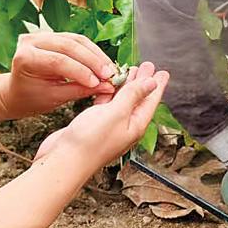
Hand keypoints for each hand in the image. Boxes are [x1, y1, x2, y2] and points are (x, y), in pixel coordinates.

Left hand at [0, 32, 116, 119]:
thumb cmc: (31, 99)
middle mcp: (32, 41)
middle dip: (93, 61)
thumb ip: (80, 90)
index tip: (99, 83)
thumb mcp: (54, 98)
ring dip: (96, 55)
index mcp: (25, 58)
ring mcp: (42, 35)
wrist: (17, 92)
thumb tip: (108, 87)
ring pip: (76, 40)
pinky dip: (92, 52)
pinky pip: (77, 40)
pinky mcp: (53, 35)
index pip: (58, 61)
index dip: (82, 71)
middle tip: (110, 75)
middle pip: (69, 46)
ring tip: (110, 70)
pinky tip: (103, 63)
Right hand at [34, 62, 168, 169]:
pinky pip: (106, 104)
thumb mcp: (117, 113)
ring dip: (126, 85)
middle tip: (148, 66)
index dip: (156, 85)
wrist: (64, 160)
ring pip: (122, 100)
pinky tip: (107, 85)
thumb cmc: (91, 141)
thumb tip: (152, 84)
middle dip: (142, 82)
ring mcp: (109, 125)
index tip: (163, 72)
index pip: (150, 101)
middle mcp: (125, 125)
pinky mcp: (94, 124)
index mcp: (136, 124)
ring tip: (130, 70)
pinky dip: (108, 92)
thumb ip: (133, 95)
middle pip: (138, 99)